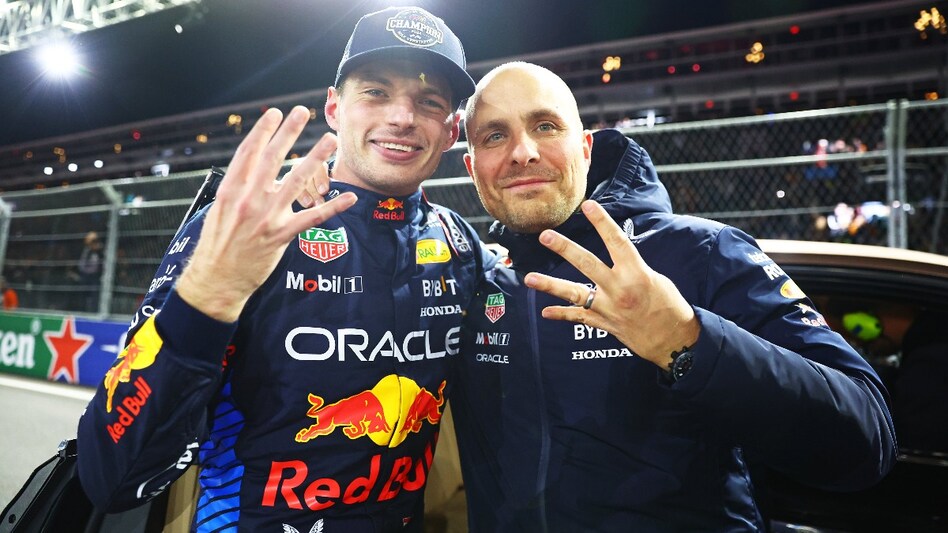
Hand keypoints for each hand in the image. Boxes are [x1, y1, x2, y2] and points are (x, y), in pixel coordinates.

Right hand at [177, 106, 356, 321]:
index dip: (262, 131)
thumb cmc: (217, 245)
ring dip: (315, 158)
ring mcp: (265, 217)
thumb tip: (250, 172)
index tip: (275, 113)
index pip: (248, 153)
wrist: (216, 279)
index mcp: (230, 190)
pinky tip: (350, 197)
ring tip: (330, 140)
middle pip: (272, 158)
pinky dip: (332, 207)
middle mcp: (248, 199)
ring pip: (296, 181)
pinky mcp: (281, 236)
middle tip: (302, 112)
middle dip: (289, 132)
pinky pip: (312, 218)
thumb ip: (236, 190)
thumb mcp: (218, 211)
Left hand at [523, 200, 698, 367]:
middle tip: (545, 236)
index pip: (617, 241)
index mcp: (637, 273)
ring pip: (575, 293)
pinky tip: (545, 311)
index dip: (602, 222)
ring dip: (550, 285)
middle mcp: (619, 289)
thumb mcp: (656, 278)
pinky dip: (562, 314)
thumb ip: (631, 267)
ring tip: (529, 278)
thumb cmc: (669, 305)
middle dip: (564, 248)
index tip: (588, 205)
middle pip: (587, 264)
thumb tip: (615, 255)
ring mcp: (609, 308)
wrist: (673, 340)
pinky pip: (579, 317)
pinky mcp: (604, 323)